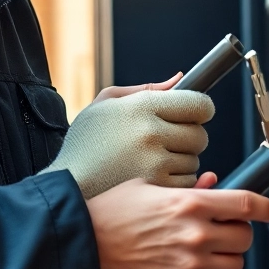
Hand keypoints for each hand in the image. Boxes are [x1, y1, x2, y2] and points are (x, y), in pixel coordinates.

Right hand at [43, 75, 213, 198]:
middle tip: (170, 141)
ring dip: (182, 161)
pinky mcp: (156, 188)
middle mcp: (151, 132)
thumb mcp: (106, 104)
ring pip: (195, 160)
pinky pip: (187, 182)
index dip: (201, 109)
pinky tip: (152, 178)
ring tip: (152, 161)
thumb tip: (180, 79)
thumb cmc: (85, 143)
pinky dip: (176, 182)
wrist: (67, 185)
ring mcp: (154, 161)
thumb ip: (146, 90)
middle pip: (200, 134)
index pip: (198, 103)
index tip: (196, 114)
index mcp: (142, 106)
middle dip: (190, 138)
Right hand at [88, 175, 268, 268]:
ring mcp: (188, 264)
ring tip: (205, 255)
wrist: (84, 244)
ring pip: (233, 267)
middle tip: (222, 234)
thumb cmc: (111, 213)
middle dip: (236, 236)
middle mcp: (194, 234)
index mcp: (189, 203)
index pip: (244, 204)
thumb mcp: (148, 187)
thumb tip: (213, 184)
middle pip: (243, 239)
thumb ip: (187, 189)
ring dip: (224, 261)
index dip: (265, 208)